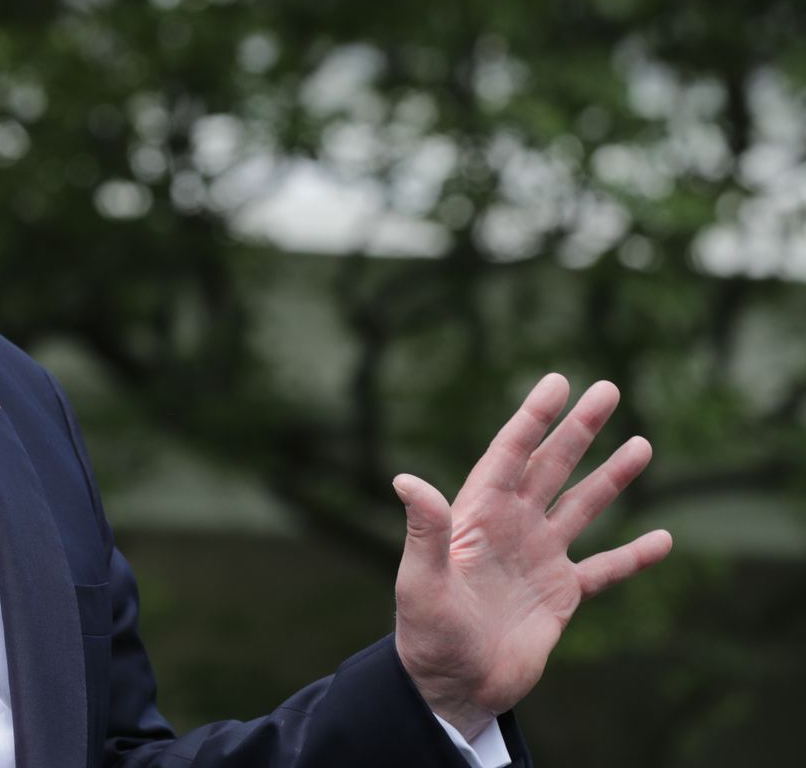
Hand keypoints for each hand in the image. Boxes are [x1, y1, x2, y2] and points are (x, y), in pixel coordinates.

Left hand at [392, 374, 672, 737]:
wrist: (452, 687)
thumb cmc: (425, 635)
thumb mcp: (419, 582)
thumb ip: (424, 533)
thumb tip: (405, 480)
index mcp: (477, 517)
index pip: (508, 455)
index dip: (532, 418)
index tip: (557, 381)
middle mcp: (511, 528)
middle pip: (550, 467)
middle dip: (577, 429)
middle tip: (607, 389)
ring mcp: (538, 559)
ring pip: (582, 507)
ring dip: (611, 477)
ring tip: (642, 443)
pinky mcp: (560, 595)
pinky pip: (604, 569)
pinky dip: (632, 555)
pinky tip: (663, 539)